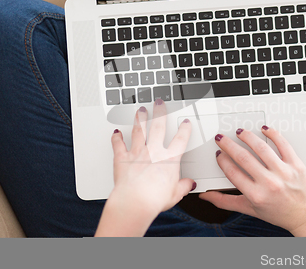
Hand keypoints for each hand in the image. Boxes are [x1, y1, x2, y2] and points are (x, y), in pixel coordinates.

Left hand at [95, 99, 194, 236]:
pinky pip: (118, 145)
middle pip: (158, 127)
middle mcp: (154, 152)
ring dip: (140, 119)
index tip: (185, 123)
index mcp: (170, 159)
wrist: (134, 202)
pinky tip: (116, 132)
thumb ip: (183, 186)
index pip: (180, 139)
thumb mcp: (175, 194)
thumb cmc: (154, 199)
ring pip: (139, 130)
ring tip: (141, 110)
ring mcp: (137, 153)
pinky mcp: (122, 158)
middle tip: (159, 103)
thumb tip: (189, 184)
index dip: (184, 129)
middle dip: (159, 113)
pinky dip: (116, 138)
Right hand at [198, 126, 305, 236]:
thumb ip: (226, 202)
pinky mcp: (296, 165)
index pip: (233, 173)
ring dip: (248, 137)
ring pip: (261, 148)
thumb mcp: (250, 209)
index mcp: (256, 195)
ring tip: (240, 132)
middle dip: (229, 145)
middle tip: (222, 138)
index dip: (223, 161)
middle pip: (243, 157)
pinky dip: (273, 134)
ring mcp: (284, 173)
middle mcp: (269, 183)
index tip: (220, 154)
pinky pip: (283, 145)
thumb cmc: (280, 213)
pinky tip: (265, 129)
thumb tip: (207, 197)